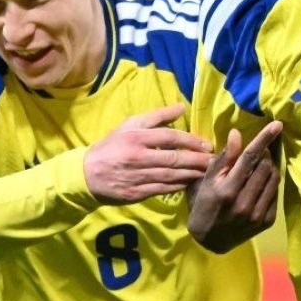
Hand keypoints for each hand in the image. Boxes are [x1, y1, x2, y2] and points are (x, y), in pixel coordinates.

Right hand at [84, 104, 214, 204]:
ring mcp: (137, 176)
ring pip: (171, 176)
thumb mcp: (130, 124)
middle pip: (174, 158)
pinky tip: (190, 182)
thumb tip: (182, 106)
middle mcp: (138, 157)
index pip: (170, 137)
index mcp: (136, 137)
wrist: (87, 174)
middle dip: (197, 160)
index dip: (191, 141)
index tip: (207, 144)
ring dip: (192, 174)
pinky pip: (163, 189)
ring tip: (208, 171)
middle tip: (214, 160)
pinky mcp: (136, 193)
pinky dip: (178, 186)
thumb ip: (157, 116)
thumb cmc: (112, 145)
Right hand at [187, 122, 282, 252]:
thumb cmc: (204, 203)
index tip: (277, 124)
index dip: (264, 139)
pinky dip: (269, 183)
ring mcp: (257, 214)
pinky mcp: (267, 221)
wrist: (209, 240)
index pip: (250, 158)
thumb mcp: (207, 179)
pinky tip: (258, 185)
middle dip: (263, 154)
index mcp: (227, 190)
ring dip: (268, 167)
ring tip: (257, 168)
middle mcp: (244, 203)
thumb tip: (237, 133)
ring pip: (273, 178)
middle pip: (265, 166)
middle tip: (255, 154)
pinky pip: (275, 192)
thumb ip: (225, 157)